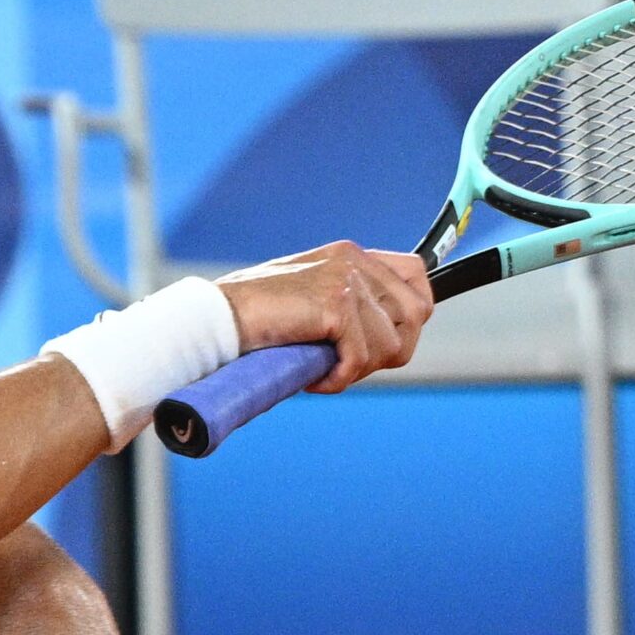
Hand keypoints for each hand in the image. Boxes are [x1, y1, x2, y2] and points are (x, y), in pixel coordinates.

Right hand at [214, 242, 432, 392]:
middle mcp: (354, 261)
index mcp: (351, 255)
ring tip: (322, 369)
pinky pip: (361, 357)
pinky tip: (313, 379)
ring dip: (359, 369)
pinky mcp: (335, 303)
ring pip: (392, 342)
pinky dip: (339, 379)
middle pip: (414, 315)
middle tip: (345, 365)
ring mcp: (346, 279)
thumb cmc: (254, 319)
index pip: (417, 276)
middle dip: (386, 351)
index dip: (411, 316)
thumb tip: (390, 338)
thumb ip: (348, 306)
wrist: (217, 320)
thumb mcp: (311, 302)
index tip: (386, 343)